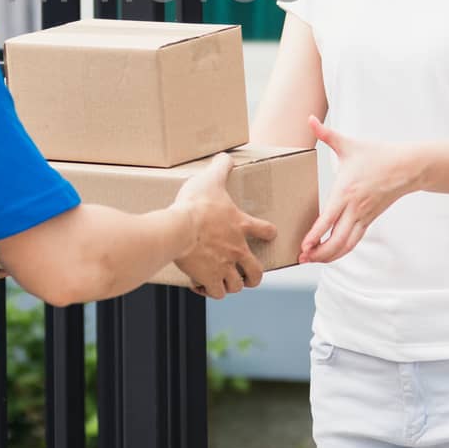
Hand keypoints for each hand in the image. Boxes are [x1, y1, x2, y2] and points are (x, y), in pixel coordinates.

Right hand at [172, 153, 278, 298]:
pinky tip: (201, 285)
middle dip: (254, 276)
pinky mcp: (209, 278)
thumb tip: (225, 155)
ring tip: (222, 281)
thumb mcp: (210, 180)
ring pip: (237, 286)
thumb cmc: (196, 204)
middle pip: (256, 272)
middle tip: (247, 275)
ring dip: (231, 284)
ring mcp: (224, 266)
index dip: (269, 232)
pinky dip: (210, 290)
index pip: (266, 230)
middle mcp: (238, 249)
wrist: (179, 228)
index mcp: (241, 225)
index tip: (267, 234)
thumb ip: (220, 168)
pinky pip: (216, 292)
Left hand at [299, 117, 419, 263]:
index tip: (303, 246)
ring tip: (313, 259)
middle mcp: (355, 208)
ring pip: (347, 245)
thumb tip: (310, 118)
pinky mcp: (370, 220)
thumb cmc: (377, 154)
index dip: (314, 236)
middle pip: (337, 240)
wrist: (407, 166)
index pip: (328, 220)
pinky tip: (330, 253)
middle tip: (302, 258)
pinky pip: (355, 240)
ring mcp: (364, 216)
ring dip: (329, 256)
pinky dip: (342, 250)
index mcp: (346, 192)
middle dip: (319, 253)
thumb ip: (326, 134)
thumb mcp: (349, 144)